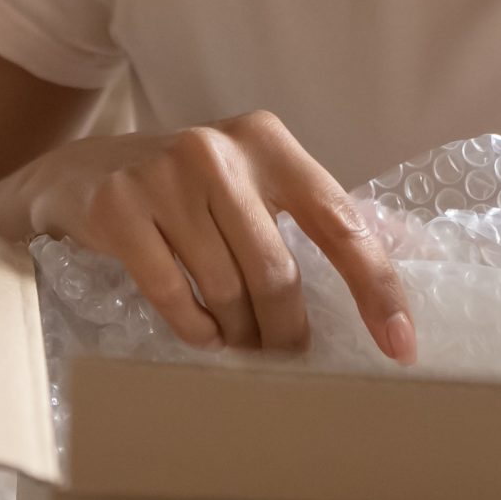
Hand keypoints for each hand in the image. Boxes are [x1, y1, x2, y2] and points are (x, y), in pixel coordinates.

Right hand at [22, 111, 414, 363]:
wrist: (84, 172)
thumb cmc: (192, 190)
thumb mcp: (258, 182)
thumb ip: (324, 214)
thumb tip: (416, 253)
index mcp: (269, 141)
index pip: (339, 220)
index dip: (375, 287)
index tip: (399, 345)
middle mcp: (219, 151)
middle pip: (277, 271)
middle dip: (287, 331)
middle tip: (288, 358)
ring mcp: (163, 175)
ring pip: (225, 290)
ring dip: (240, 335)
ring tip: (241, 344)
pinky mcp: (118, 208)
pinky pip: (172, 297)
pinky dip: (196, 331)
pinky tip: (204, 335)